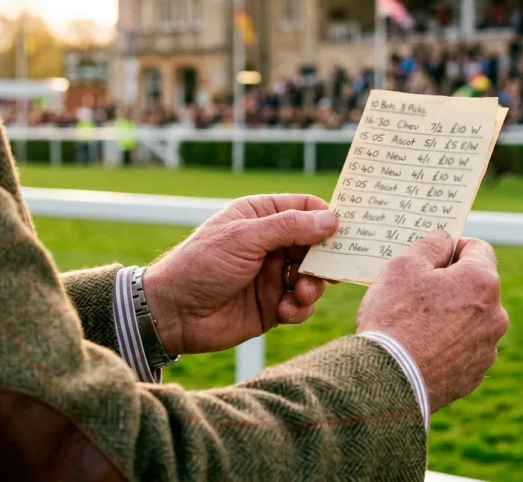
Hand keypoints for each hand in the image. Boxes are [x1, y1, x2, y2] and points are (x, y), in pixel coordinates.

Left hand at [142, 194, 338, 355]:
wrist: (172, 314)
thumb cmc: (201, 265)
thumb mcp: (245, 238)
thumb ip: (290, 227)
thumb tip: (331, 218)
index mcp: (261, 216)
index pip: (306, 208)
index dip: (328, 217)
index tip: (349, 230)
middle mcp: (270, 243)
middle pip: (317, 245)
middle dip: (326, 258)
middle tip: (332, 269)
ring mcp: (273, 275)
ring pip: (313, 276)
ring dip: (313, 286)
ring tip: (300, 293)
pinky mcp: (273, 305)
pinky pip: (301, 304)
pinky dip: (299, 308)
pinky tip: (285, 311)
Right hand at [357, 231, 507, 411]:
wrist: (389, 382)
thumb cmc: (395, 317)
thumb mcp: (405, 265)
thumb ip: (431, 245)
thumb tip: (445, 239)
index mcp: (483, 282)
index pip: (479, 249)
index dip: (454, 247)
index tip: (433, 255)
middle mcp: (495, 316)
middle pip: (476, 287)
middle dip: (452, 285)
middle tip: (417, 291)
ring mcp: (487, 349)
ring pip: (471, 320)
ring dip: (451, 316)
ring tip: (415, 325)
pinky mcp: (475, 376)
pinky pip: (463, 350)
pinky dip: (448, 346)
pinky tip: (421, 349)